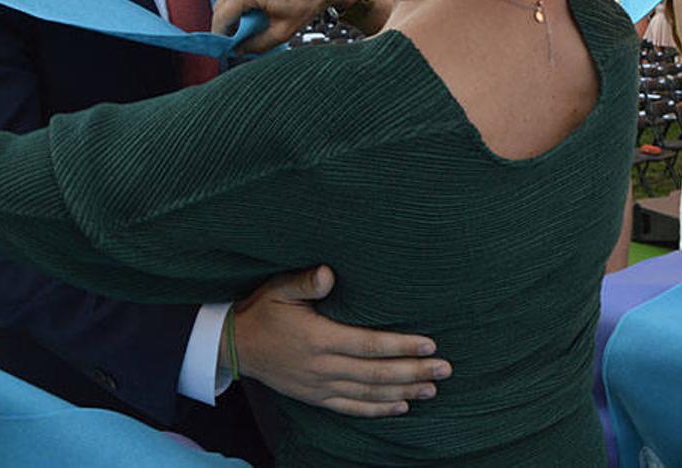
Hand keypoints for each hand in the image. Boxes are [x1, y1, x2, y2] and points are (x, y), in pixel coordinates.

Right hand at [213, 0, 355, 53]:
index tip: (224, 48)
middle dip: (224, 24)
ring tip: (242, 19)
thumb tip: (237, 50)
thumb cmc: (307, 5)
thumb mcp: (282, 32)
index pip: (221, 17)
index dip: (219, 36)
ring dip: (227, 6)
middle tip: (235, 39)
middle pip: (220, 5)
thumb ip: (256, 44)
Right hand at [233, 265, 451, 416]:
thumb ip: (306, 282)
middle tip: (445, 368)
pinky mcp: (316, 397)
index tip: (430, 343)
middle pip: (376, 373)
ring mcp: (319, 386)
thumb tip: (329, 272)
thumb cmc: (263, 310)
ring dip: (403, 391)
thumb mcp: (280, 289)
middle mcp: (322, 367)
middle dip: (414, 371)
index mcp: (318, 339)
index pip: (369, 345)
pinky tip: (401, 406)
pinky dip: (378, 410)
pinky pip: (351, 408)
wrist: (236, 346)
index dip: (401, 346)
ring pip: (369, 394)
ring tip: (433, 388)